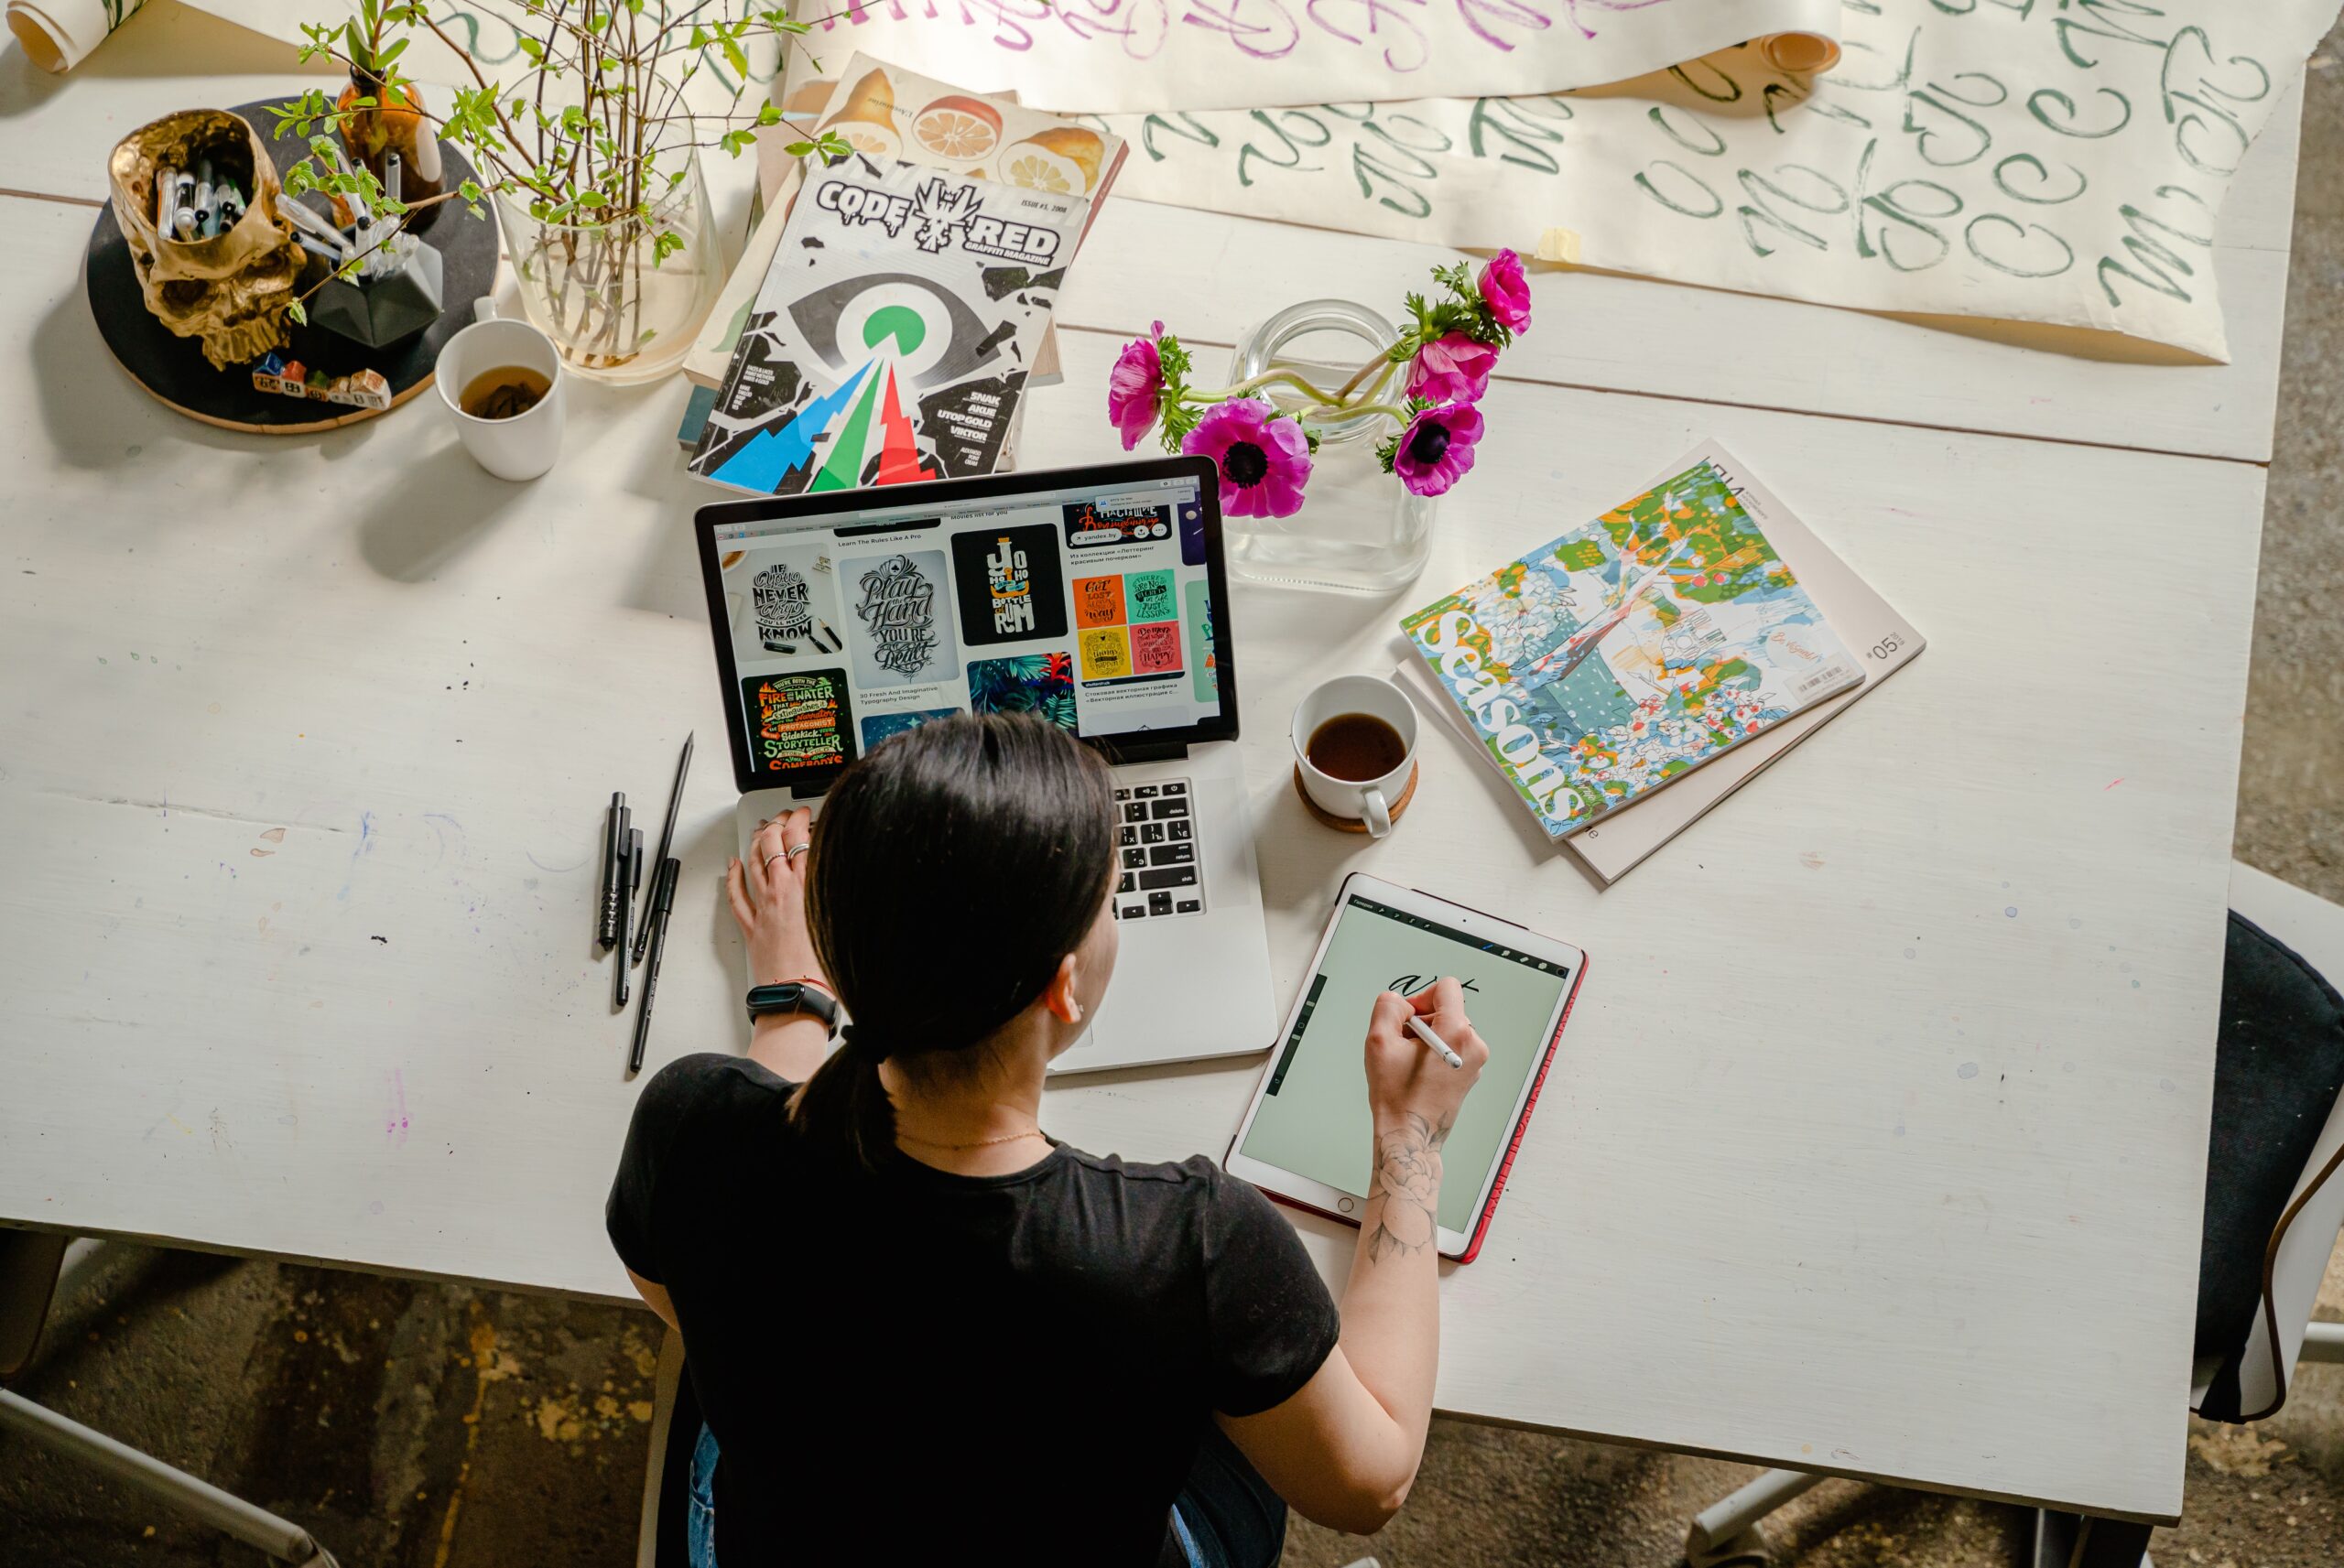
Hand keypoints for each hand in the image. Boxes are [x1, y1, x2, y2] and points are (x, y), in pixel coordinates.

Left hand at [726, 810, 825, 990]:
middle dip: (778, 823)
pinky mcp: (752, 925)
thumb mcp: (841, 915)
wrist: (801, 992)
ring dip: (757, 841)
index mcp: (808, 886)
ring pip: (754, 862)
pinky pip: (736, 894)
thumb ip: (836, 887)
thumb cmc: (825, 964)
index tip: (804, 813)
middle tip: (784, 817)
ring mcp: (764, 906)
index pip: (800, 838)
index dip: (800, 819)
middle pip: (774, 843)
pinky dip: (733, 875)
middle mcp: (782, 891)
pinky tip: (734, 865)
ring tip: (762, 829)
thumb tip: (838, 869)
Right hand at [1361, 977, 1487, 1143]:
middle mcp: (1474, 1045)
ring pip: (1448, 1028)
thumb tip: (1401, 1002)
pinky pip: (1452, 1047)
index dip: (1421, 996)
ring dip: (1426, 1037)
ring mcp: (1475, 1061)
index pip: (1447, 988)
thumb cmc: (1397, 1095)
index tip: (1409, 1017)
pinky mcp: (1470, 1072)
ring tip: (1410, 1062)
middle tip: (1403, 1045)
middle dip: (1421, 1021)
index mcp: (1457, 1032)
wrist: (1409, 1135)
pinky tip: (1419, 1072)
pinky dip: (1434, 1051)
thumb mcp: (1379, 1040)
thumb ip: (1388, 1007)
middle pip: (1447, 1009)